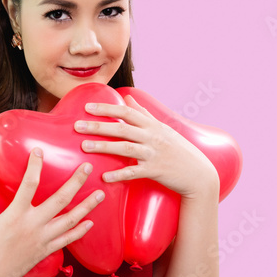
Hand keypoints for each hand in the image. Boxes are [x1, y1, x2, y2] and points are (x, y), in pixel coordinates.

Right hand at [0, 147, 105, 276]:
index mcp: (15, 214)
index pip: (29, 183)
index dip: (35, 165)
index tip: (39, 151)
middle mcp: (32, 225)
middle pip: (60, 199)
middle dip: (75, 182)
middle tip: (87, 168)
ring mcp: (42, 239)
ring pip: (70, 220)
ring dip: (87, 206)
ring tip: (100, 194)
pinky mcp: (45, 251)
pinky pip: (67, 240)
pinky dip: (80, 231)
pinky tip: (90, 222)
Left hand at [75, 94, 218, 199]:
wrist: (199, 175)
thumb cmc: (179, 150)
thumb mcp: (164, 129)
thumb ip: (144, 114)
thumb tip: (129, 99)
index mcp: (153, 126)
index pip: (127, 112)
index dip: (107, 108)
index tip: (87, 107)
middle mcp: (153, 137)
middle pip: (122, 128)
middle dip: (98, 126)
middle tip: (77, 125)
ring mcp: (154, 154)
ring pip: (126, 148)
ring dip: (104, 147)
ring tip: (85, 146)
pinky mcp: (156, 171)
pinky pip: (135, 172)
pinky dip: (120, 174)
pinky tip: (105, 176)